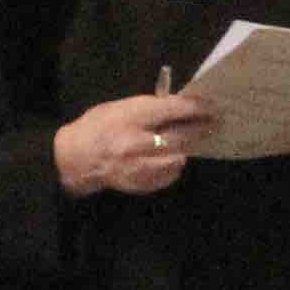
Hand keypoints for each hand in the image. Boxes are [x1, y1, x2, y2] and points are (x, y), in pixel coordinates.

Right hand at [57, 93, 209, 196]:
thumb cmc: (97, 126)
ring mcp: (140, 166)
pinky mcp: (141, 183)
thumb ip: (150, 108)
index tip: (213, 106)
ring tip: (196, 140)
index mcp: (132, 118)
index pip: (175, 110)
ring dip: (189, 148)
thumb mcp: (121, 108)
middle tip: (216, 123)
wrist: (73, 158)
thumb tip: (180, 106)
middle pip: (183, 135)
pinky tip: (174, 158)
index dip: (198, 107)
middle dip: (202, 128)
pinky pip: (170, 174)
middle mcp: (139, 143)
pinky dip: (175, 165)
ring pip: (180, 156)